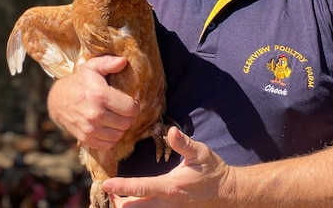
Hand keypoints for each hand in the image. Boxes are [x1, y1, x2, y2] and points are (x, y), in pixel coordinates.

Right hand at [47, 55, 139, 150]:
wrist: (58, 101)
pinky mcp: (85, 139)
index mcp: (100, 95)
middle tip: (122, 110)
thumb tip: (124, 61)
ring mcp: (89, 129)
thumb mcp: (92, 67)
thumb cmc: (80, 82)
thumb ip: (109, 62)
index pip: (130, 108)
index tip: (129, 101)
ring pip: (118, 135)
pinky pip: (108, 145)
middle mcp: (95, 114)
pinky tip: (107, 127)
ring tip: (115, 118)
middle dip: (128, 117)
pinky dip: (110, 138)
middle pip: (126, 123)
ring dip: (120, 128)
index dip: (134, 105)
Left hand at [101, 127, 232, 206]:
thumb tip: (171, 131)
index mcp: (170, 187)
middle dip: (117, 201)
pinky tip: (130, 201)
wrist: (226, 193)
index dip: (121, 187)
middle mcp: (167, 204)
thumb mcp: (200, 153)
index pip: (140, 188)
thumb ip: (184, 143)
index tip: (106, 184)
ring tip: (115, 197)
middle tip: (107, 190)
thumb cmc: (212, 171)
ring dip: (126, 206)